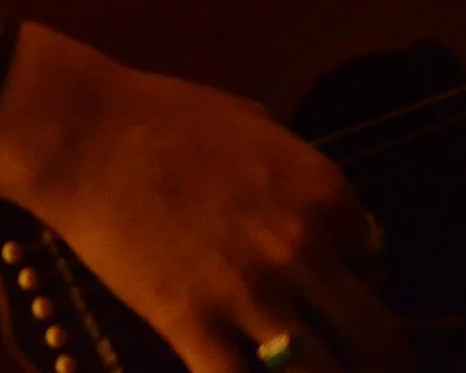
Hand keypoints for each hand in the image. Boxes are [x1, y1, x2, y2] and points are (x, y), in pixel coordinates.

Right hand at [0, 26, 406, 372]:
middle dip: (378, 358)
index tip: (338, 293)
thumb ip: (299, 179)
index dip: (360, 282)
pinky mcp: (193, 327)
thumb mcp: (261, 129)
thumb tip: (319, 219)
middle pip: (370, 332)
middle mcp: (303, 248)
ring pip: (319, 372)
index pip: (375, 261)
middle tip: (376, 369)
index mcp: (325, 194)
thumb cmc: (169, 118)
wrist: (88, 136)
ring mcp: (250, 294)